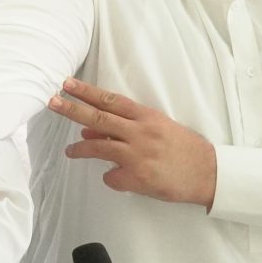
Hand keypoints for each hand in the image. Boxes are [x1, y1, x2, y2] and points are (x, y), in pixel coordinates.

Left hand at [50, 77, 216, 208]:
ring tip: (69, 152)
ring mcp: (138, 155)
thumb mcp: (158, 130)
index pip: (111, 100)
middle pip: (99, 118)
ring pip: (99, 148)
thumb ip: (126, 128)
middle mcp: (141, 133)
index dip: (87, 91)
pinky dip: (111, 178)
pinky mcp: (138, 177)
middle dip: (72, 109)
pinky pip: (111, 177)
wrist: (209, 173)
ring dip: (80, 150)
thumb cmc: (183, 149)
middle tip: (52, 102)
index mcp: (147, 117)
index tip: (67, 84)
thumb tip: (90, 132)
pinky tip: (118, 179)